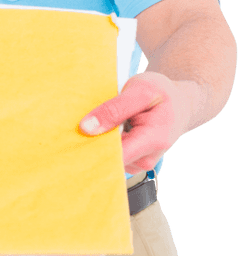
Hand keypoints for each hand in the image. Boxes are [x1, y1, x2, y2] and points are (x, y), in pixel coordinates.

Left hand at [79, 71, 199, 174]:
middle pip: (110, 159)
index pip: (116, 155)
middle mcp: (148, 158)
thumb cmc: (162, 94)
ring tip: (105, 122)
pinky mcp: (134, 163)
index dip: (94, 149)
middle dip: (94, 143)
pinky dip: (106, 143)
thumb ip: (114, 109)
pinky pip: (113, 157)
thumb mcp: (140, 91)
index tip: (75, 139)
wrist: (180, 104)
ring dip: (101, 142)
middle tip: (83, 124)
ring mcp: (141, 163)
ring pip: (109, 159)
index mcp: (153, 139)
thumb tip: (86, 128)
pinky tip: (111, 130)